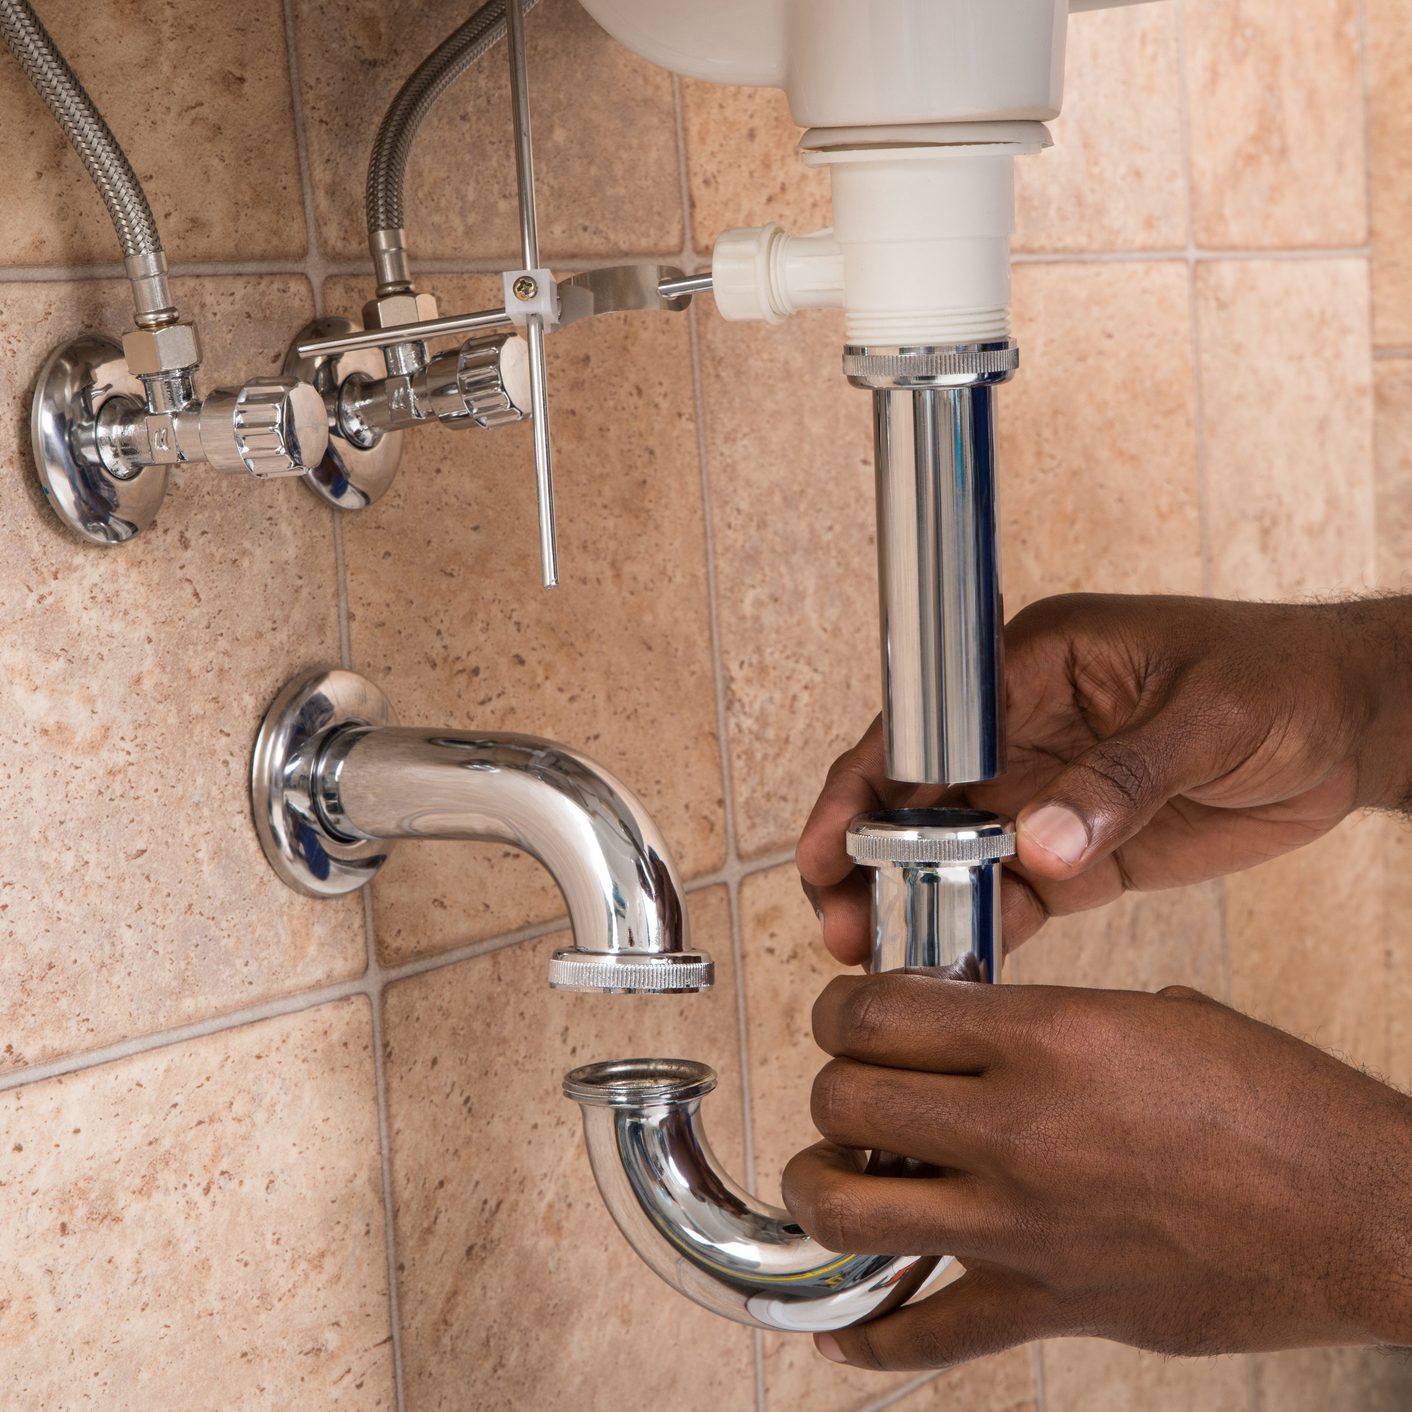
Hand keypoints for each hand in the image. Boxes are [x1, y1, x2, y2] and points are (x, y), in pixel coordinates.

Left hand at [782, 975, 1411, 1370]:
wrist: (1360, 1212)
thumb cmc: (1275, 1104)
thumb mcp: (1154, 1017)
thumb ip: (1052, 1024)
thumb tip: (987, 1036)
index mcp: (1046, 1034)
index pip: (878, 1009)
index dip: (840, 1007)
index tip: (844, 1016)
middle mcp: (1019, 1124)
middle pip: (844, 1099)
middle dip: (828, 1089)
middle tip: (847, 1089)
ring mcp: (1027, 1224)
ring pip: (850, 1210)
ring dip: (818, 1190)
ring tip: (830, 1178)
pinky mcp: (1052, 1305)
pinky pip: (927, 1337)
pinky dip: (870, 1339)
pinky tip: (842, 1330)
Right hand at [798, 593, 1411, 963]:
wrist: (1353, 726)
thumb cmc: (1283, 679)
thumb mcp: (1208, 715)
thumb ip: (1122, 779)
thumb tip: (1040, 843)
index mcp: (1034, 663)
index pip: (925, 722)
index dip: (866, 782)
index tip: (830, 844)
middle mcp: (1022, 729)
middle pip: (918, 795)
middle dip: (869, 857)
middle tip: (839, 921)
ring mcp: (1047, 793)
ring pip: (954, 852)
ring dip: (914, 901)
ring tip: (879, 955)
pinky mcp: (1080, 851)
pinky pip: (1014, 892)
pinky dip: (982, 926)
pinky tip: (955, 965)